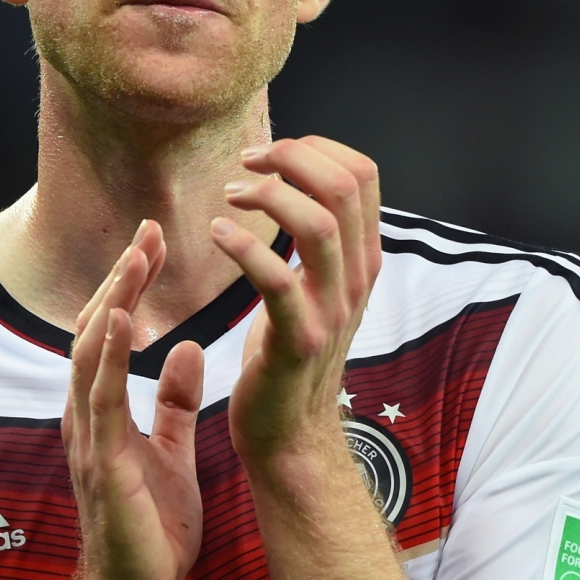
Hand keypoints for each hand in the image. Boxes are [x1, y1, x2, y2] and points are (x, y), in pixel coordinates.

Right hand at [61, 220, 205, 579]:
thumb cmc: (150, 532)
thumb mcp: (172, 452)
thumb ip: (175, 403)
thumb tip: (187, 350)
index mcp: (102, 412)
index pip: (109, 333)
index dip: (129, 286)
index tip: (154, 243)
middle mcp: (86, 416)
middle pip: (93, 329)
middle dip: (120, 278)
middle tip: (147, 231)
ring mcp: (87, 437)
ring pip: (91, 352)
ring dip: (113, 300)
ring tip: (136, 256)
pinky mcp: (101, 461)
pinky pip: (101, 397)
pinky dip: (110, 352)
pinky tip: (123, 316)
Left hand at [213, 137, 382, 484]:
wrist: (291, 431)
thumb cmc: (290, 352)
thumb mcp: (318, 288)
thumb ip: (317, 241)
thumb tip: (293, 180)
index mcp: (363, 258)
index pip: (363, 174)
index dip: (316, 148)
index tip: (271, 154)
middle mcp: (357, 278)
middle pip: (344, 188)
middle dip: (291, 159)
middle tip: (247, 165)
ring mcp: (332, 309)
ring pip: (319, 224)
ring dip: (268, 196)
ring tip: (230, 196)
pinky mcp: (299, 339)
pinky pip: (278, 280)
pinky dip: (243, 247)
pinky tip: (216, 234)